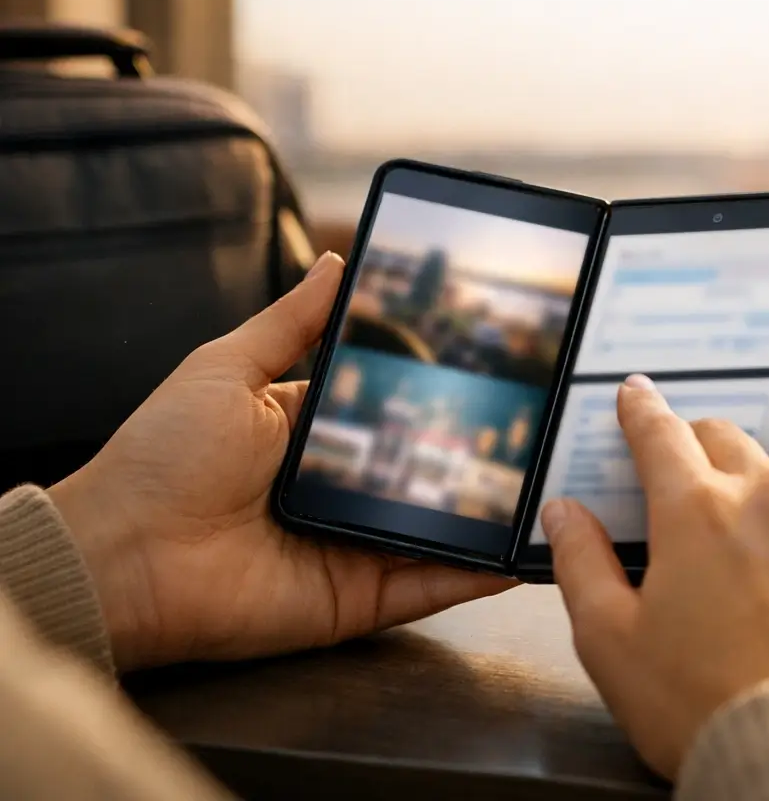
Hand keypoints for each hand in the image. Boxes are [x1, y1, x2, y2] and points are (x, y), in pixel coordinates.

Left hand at [48, 253, 510, 670]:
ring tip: (552, 486)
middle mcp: (341, 490)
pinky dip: (478, 573)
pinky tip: (525, 552)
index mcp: (311, 434)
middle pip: (426, 468)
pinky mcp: (360, 598)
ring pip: (441, 527)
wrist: (123, 556)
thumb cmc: (161, 457)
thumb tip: (337, 264)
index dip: (438, 392)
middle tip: (544, 426)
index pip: (392, 408)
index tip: (495, 369)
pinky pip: (431, 584)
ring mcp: (356, 546)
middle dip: (478, 450)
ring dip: (492, 512)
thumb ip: (292, 323)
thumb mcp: (228, 369)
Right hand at [541, 375, 768, 779]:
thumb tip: (565, 514)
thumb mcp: (610, 642)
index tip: (637, 395)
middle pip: (732, 434)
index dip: (642, 409)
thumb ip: (583, 564)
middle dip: (703, 433)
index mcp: (698, 511)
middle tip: (692, 451)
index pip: (661, 432)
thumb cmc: (702, 706)